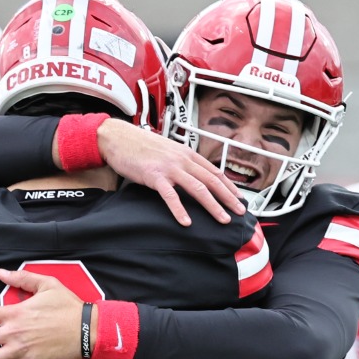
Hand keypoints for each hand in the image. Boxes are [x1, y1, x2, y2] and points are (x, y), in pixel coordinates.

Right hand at [95, 119, 245, 225]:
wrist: (117, 137)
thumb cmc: (139, 145)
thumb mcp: (166, 151)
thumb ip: (180, 162)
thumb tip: (191, 175)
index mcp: (186, 153)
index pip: (214, 171)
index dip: (229, 186)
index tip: (239, 198)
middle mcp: (182, 159)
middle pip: (212, 181)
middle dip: (228, 198)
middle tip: (240, 212)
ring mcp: (169, 167)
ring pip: (197, 188)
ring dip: (213, 205)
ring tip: (222, 219)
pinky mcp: (154, 176)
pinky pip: (170, 195)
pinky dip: (180, 209)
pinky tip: (186, 221)